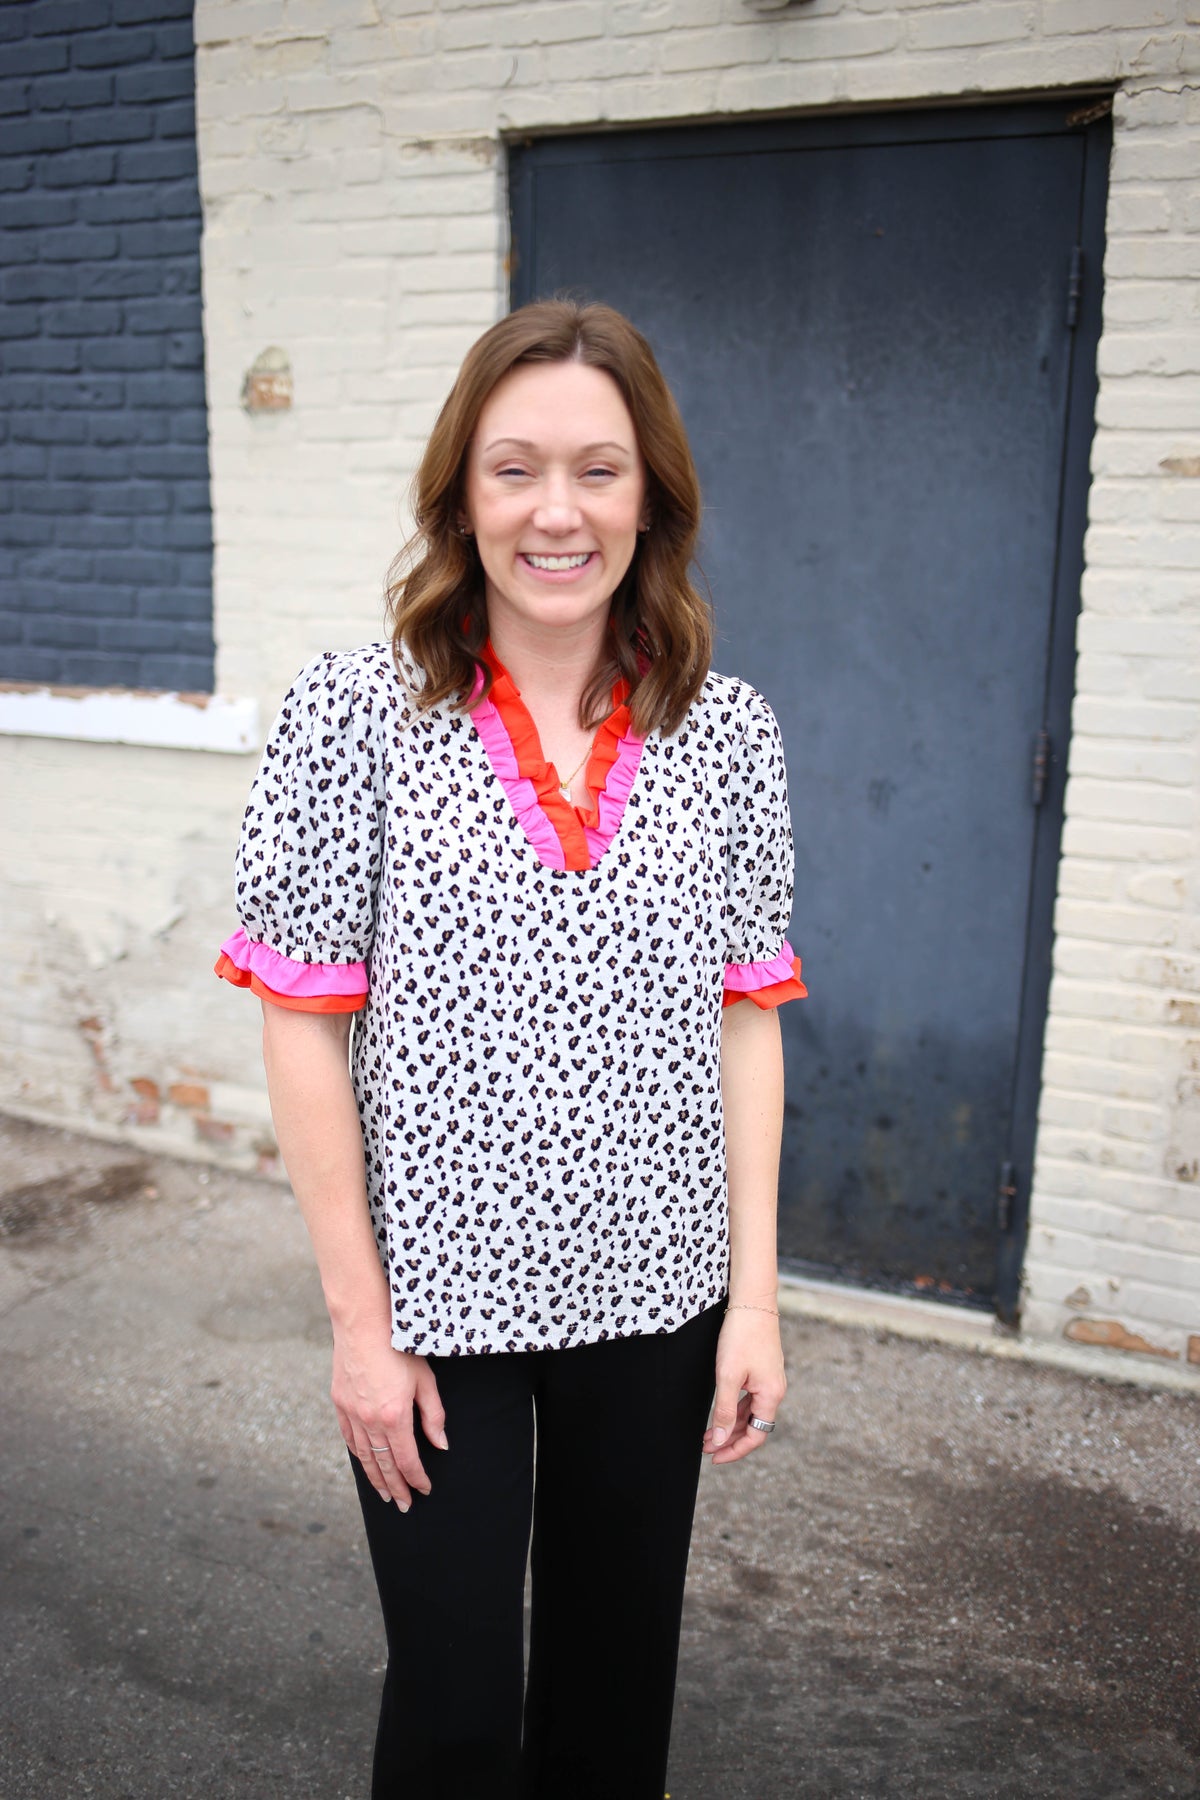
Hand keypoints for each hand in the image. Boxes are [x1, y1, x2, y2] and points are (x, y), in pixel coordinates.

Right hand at [331, 1327, 447, 1509]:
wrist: (363, 1323)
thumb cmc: (399, 1347)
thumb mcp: (425, 1380)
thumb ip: (433, 1415)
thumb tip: (440, 1445)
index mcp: (394, 1416)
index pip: (406, 1460)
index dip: (416, 1478)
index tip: (425, 1490)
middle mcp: (370, 1420)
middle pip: (384, 1465)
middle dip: (395, 1488)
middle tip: (403, 1506)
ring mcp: (351, 1413)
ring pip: (364, 1456)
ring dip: (375, 1478)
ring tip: (384, 1495)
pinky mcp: (340, 1404)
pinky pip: (350, 1438)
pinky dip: (359, 1455)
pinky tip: (366, 1464)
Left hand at [702, 1307, 785, 1465]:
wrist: (752, 1300)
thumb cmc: (741, 1335)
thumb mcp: (728, 1375)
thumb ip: (723, 1410)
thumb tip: (719, 1440)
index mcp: (771, 1395)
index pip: (756, 1436)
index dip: (735, 1450)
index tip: (714, 1457)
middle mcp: (774, 1389)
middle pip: (754, 1426)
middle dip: (729, 1439)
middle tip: (705, 1447)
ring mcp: (769, 1378)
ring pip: (750, 1412)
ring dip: (730, 1423)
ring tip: (707, 1432)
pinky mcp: (762, 1368)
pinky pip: (750, 1397)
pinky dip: (734, 1407)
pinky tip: (720, 1410)